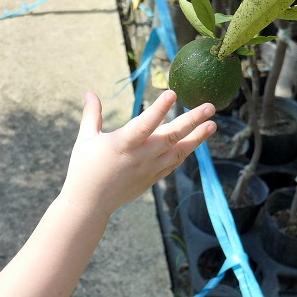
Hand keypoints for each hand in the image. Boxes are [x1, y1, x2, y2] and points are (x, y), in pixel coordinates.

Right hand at [60, 90, 215, 217]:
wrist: (90, 204)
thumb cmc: (84, 169)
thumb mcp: (85, 140)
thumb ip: (92, 114)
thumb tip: (89, 92)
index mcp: (122, 144)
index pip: (144, 124)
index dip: (159, 109)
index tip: (173, 93)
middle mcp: (140, 157)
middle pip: (171, 136)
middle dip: (192, 120)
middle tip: (210, 107)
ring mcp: (149, 169)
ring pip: (178, 151)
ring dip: (197, 138)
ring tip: (212, 124)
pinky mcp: (152, 178)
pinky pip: (174, 163)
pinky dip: (186, 151)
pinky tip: (196, 141)